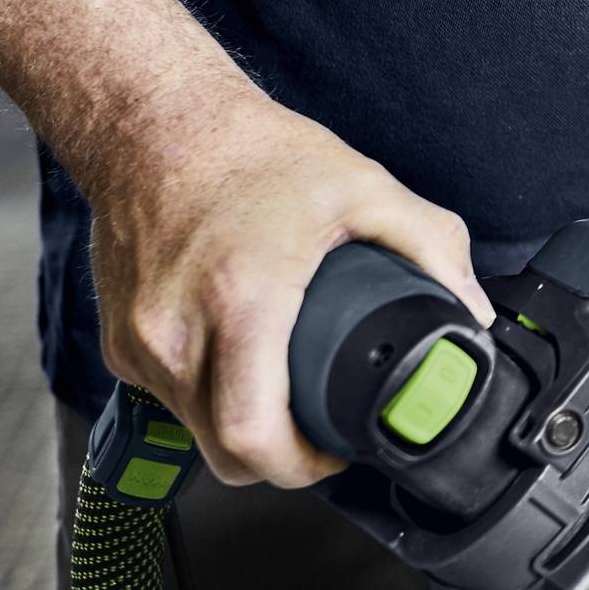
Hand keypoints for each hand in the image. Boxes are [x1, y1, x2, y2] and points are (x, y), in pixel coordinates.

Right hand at [79, 81, 492, 488]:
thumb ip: (430, 245)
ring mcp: (139, 339)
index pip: (253, 435)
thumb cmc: (249, 152)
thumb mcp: (362, 186)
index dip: (301, 467)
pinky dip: (204, 395)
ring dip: (238, 426)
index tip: (334, 453)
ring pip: (192, 430)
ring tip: (279, 389)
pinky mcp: (117, 340)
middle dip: (277, 459)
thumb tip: (471, 309)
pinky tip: (235, 359)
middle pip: (223, 453)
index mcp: (242, 299)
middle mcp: (177, 330)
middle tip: (316, 433)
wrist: (154, 122)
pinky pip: (166, 398)